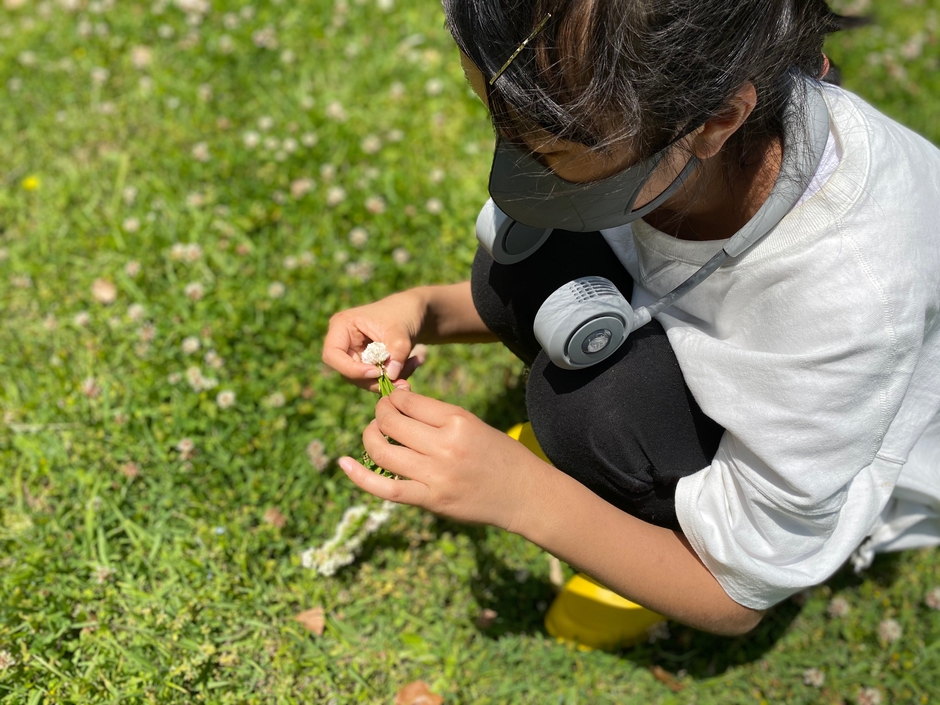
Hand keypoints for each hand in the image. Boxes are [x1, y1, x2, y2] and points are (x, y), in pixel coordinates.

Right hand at [322, 290, 428, 392]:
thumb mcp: (401, 330)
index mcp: (341, 326)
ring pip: (363, 380)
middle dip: (375, 379)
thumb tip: (391, 376)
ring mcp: (354, 354)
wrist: (414, 312)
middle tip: (402, 379)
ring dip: (389, 379)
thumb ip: (397, 351)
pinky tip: (414, 362)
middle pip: (348, 373)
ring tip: (414, 363)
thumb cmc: (403, 313)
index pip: (333, 355)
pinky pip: (375, 379)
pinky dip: (394, 376)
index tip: (377, 372)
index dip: (351, 369)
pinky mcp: (366, 364)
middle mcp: (343, 341)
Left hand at [338, 388, 547, 531]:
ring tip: (373, 434)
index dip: (394, 398)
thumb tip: (397, 400)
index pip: (408, 402)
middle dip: (379, 414)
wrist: (523, 494)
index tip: (393, 400)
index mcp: (458, 421)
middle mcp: (445, 447)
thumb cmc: (497, 454)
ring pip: (382, 452)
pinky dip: (360, 477)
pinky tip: (343, 464)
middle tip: (382, 416)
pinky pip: (386, 489)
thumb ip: (436, 415)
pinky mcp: (430, 501)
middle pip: (391, 423)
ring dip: (369, 438)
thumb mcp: (472, 424)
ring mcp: (436, 476)